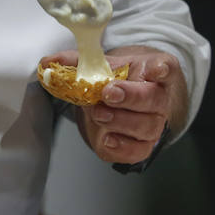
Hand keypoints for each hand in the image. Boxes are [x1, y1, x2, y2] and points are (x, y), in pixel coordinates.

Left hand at [46, 45, 187, 166]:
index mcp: (155, 70)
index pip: (167, 68)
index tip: (154, 69)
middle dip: (131, 97)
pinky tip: (107, 139)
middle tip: (108, 93)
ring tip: (99, 113)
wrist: (122, 99)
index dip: (161, 70)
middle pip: (154, 100)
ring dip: (120, 120)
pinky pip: (136, 151)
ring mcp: (153, 123)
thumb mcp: (101, 65)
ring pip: (145, 127)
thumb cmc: (118, 78)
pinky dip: (122, 147)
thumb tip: (47, 63)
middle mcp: (160, 98)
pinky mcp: (142, 145)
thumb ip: (75, 63)